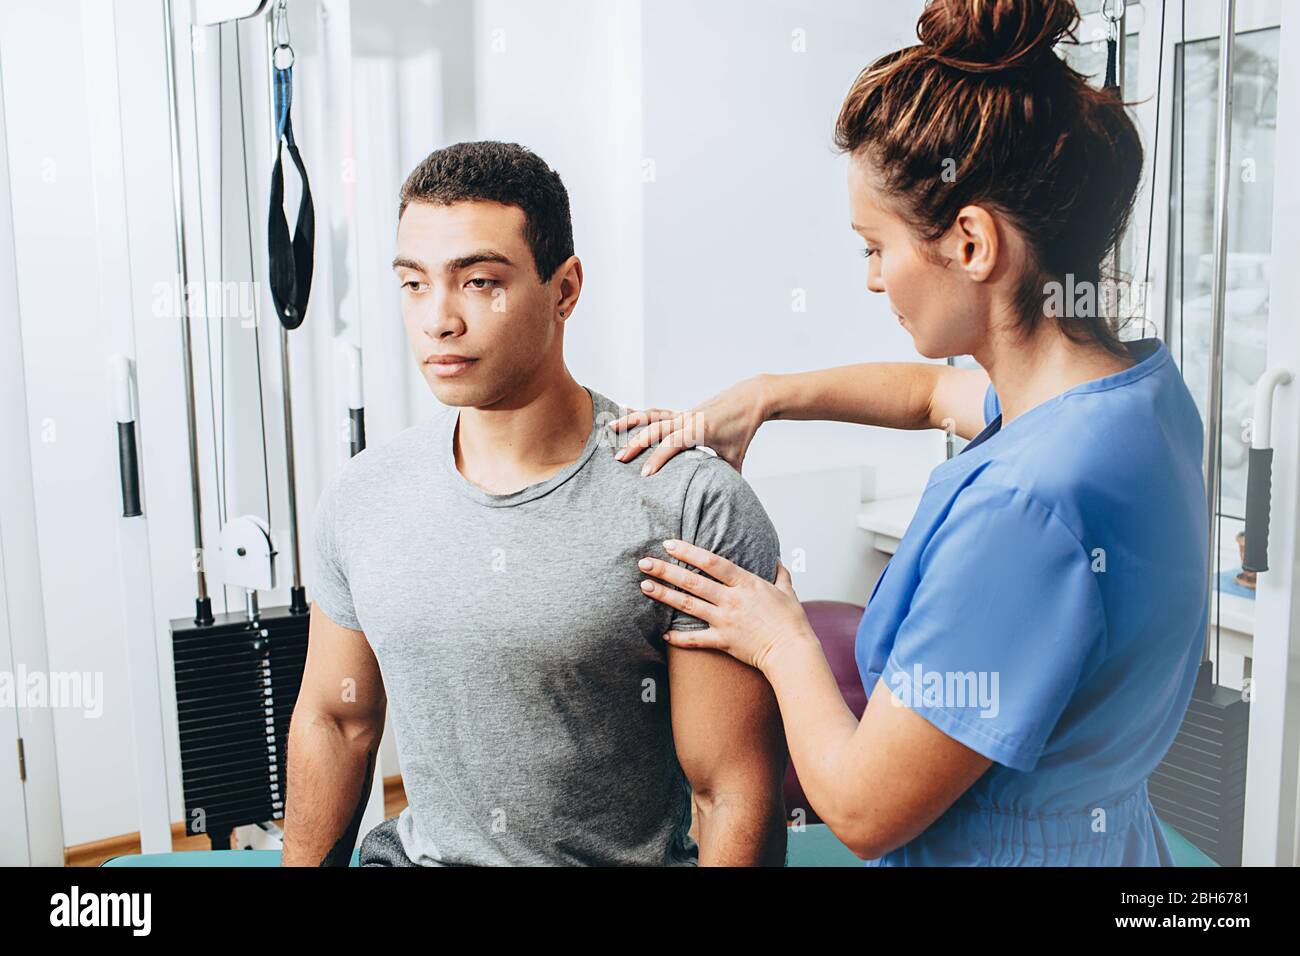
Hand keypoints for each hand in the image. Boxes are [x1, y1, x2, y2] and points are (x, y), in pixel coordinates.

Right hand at [606, 375, 771, 475]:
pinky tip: (625, 416)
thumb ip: (726, 477)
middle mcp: (688, 419)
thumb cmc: (743, 428)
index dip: (658, 459)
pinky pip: (657, 413)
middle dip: (636, 444)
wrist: (750, 399)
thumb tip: (722, 500)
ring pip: (652, 415)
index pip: (674, 444)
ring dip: (630, 422)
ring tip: (610, 429)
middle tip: (619, 460)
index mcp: (701, 430)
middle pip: (656, 429)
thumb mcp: (736, 456)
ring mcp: (683, 414)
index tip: (645, 475)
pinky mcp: (682, 413)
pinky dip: (640, 415)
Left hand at [637, 539, 816, 673]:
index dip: (689, 552)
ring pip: (688, 606)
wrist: (792, 652)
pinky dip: (678, 638)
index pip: (712, 562)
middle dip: (666, 570)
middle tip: (645, 562)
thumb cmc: (792, 621)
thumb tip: (777, 559)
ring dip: (664, 595)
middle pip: (693, 582)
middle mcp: (732, 600)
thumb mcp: (788, 591)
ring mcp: (725, 621)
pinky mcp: (723, 641)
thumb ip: (780, 574)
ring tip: (645, 586)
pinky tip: (662, 633)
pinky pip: (696, 640)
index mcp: (746, 583)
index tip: (669, 544)